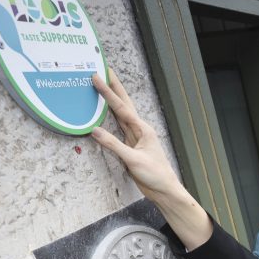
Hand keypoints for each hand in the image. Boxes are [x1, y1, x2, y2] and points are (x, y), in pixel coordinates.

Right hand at [90, 71, 211, 248]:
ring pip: (120, 114)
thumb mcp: (133, 160)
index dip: (107, 92)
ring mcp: (135, 137)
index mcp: (143, 129)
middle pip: (123, 104)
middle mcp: (139, 130)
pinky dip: (110, 117)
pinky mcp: (130, 146)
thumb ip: (114, 145)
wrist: (164, 189)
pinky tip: (104, 112)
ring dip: (111, 100)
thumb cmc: (155, 175)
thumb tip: (94, 130)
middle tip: (103, 69)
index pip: (121, 107)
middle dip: (113, 87)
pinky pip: (118, 127)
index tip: (97, 77)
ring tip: (103, 85)